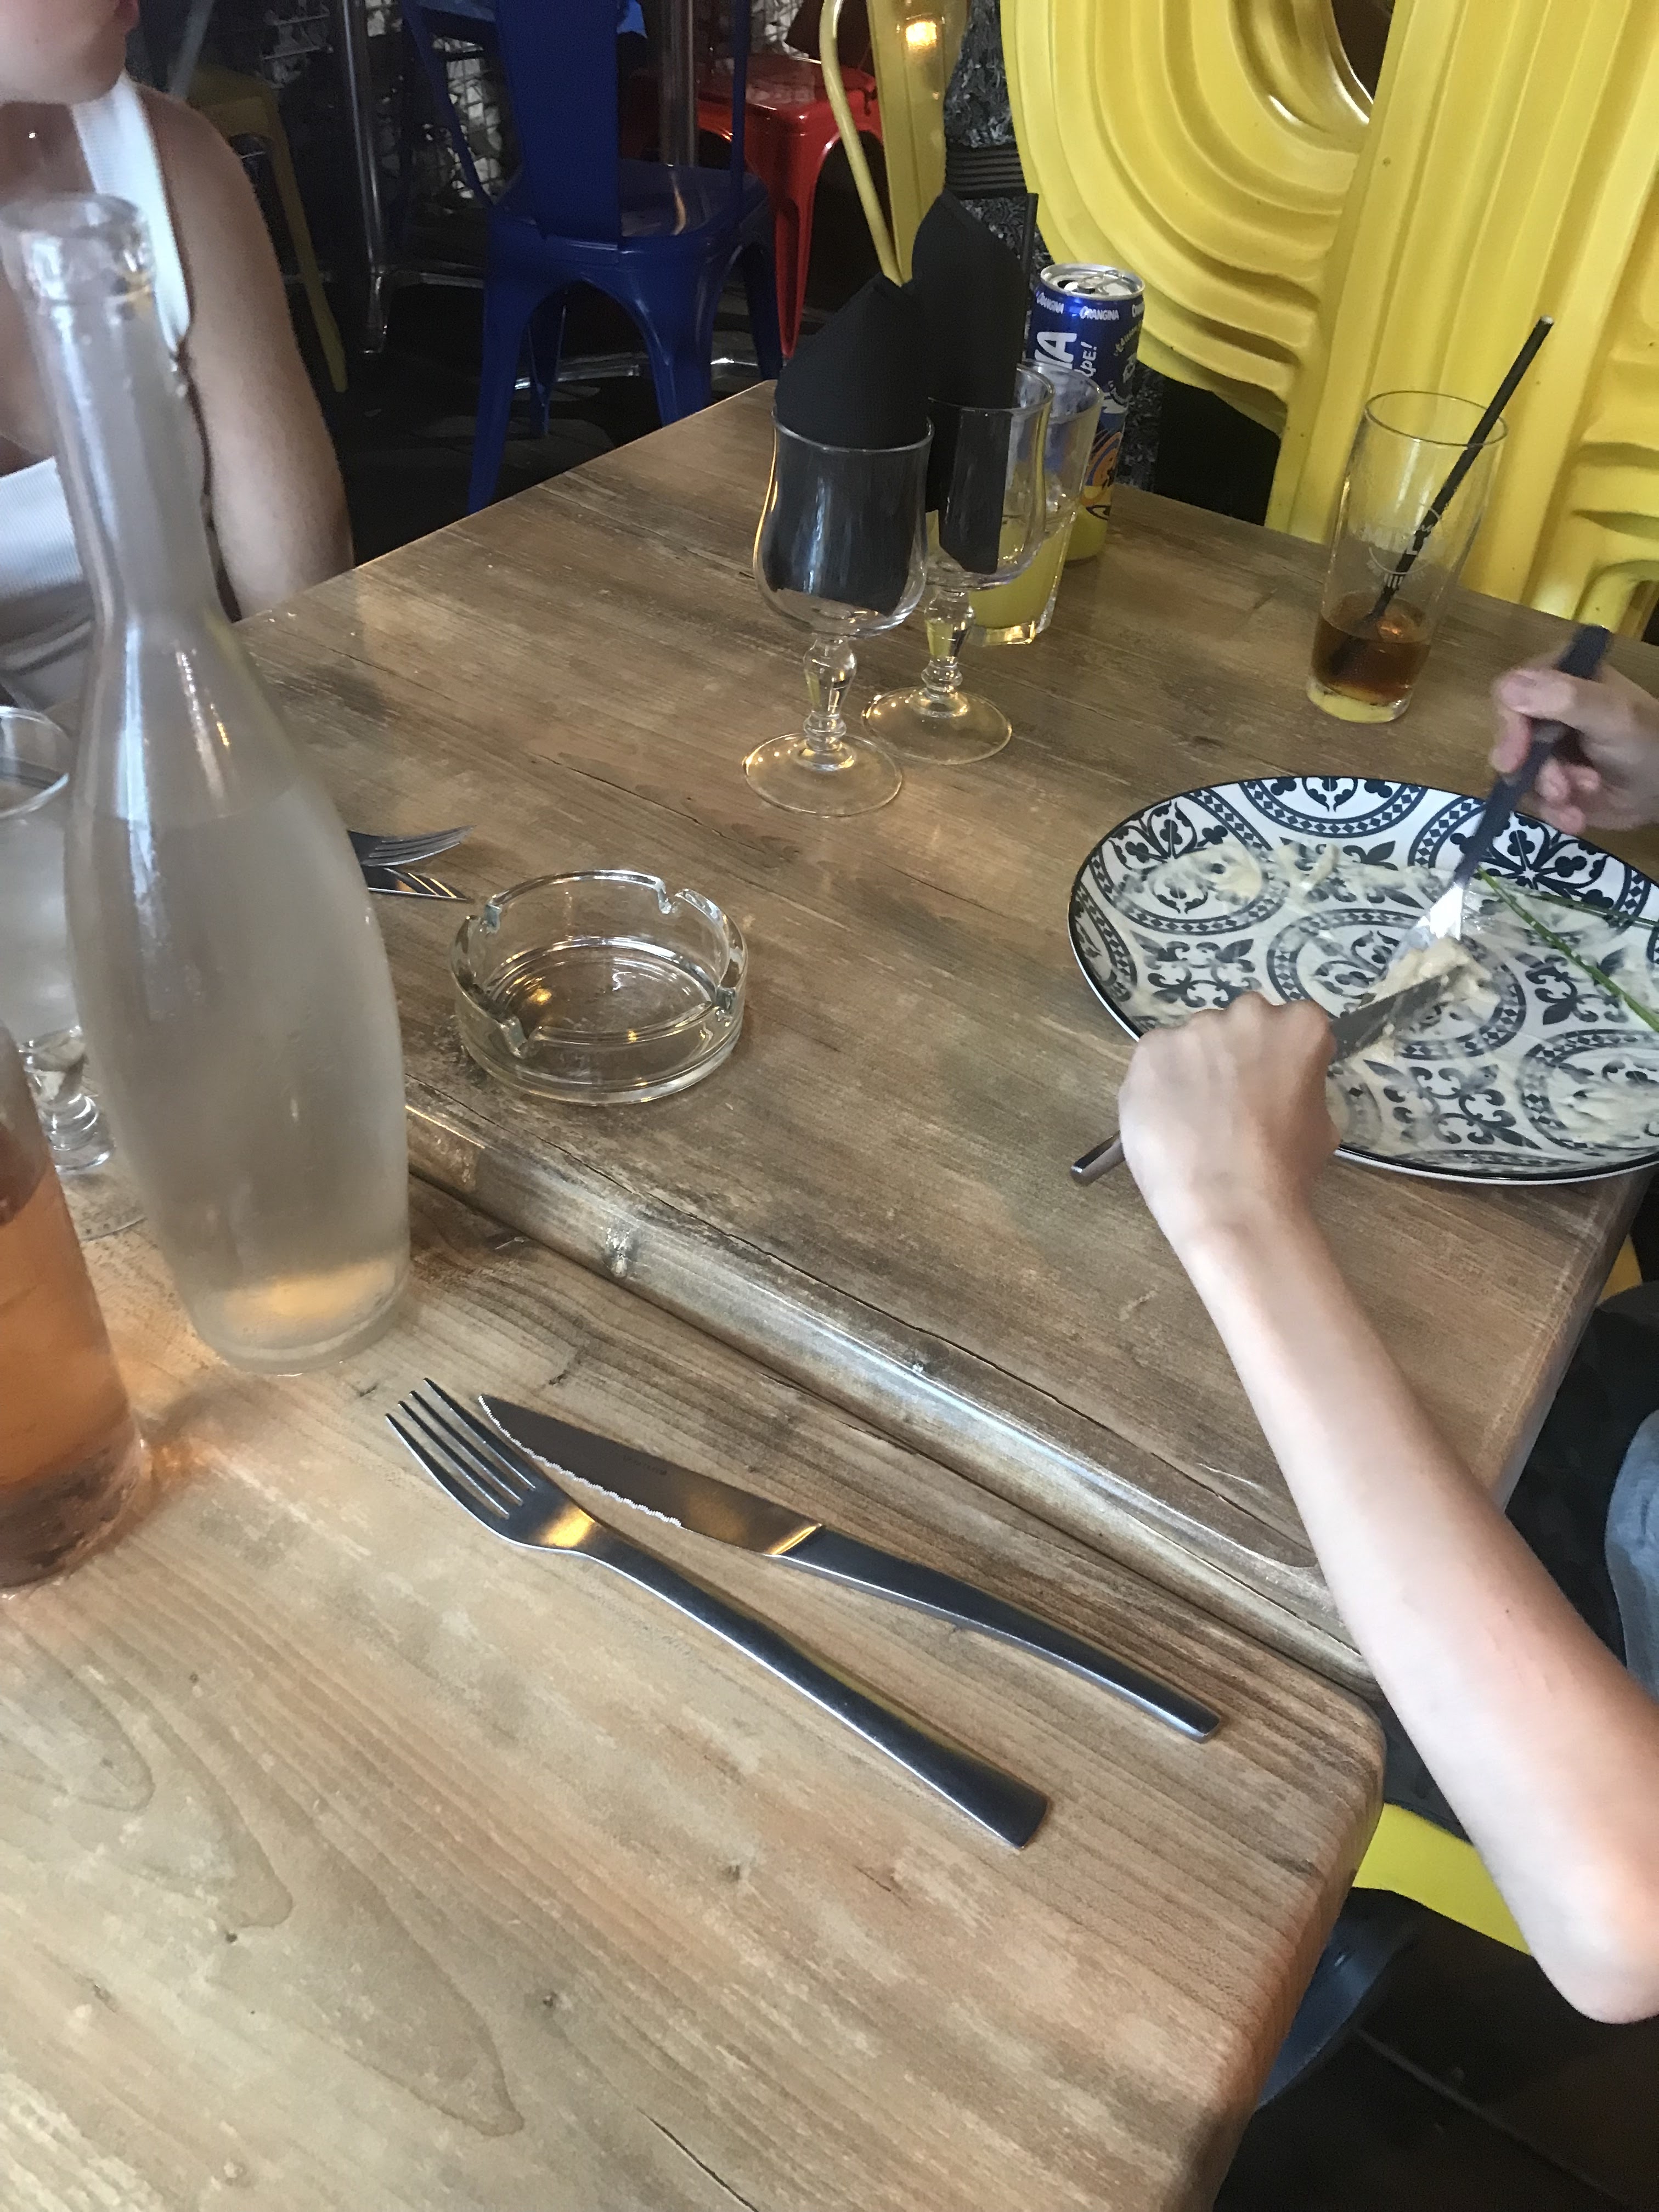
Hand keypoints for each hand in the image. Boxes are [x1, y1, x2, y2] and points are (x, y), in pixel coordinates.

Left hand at [1117, 995, 1337, 1254]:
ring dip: (1192, 1069)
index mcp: (1300, 1026)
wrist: (1229, 1202)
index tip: (1269, 1087)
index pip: (1291, 1026)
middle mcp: (1248, 1013)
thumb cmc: (1284, 1171)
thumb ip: (1302, 1088)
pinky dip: (1156, 1085)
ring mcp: (1194, 1029)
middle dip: (1233, 1055)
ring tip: (1192, 1120)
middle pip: (1237, 1025)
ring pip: (1192, 1042)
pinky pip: (1154, 1060)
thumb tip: (1282, 1091)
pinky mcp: (1150, 1049)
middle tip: (1229, 1104)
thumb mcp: (1321, 1125)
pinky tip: (1165, 1121)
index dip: (1277, 1060)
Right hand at [1490, 663, 1658, 834]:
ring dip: (1549, 794)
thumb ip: (1566, 699)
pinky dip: (1553, 812)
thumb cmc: (1646, 740)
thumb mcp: (1612, 715)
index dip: (1507, 728)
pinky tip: (1575, 818)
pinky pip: (1531, 800)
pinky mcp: (1547, 780)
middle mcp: (1544, 710)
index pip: (1508, 694)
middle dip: (1538, 771)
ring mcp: (1544, 748)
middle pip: (1508, 740)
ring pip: (1518, 775)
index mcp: (1559, 678)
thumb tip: (1506, 689)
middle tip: (1560, 790)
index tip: (1515, 759)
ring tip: (1578, 801)